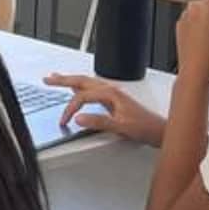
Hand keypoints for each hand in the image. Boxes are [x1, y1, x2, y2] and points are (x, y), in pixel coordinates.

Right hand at [44, 73, 167, 144]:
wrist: (160, 131)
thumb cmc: (145, 128)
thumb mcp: (121, 127)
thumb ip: (99, 122)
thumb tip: (78, 119)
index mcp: (110, 94)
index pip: (82, 97)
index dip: (70, 109)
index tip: (64, 121)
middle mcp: (111, 90)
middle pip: (82, 81)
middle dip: (63, 79)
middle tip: (48, 79)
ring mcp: (113, 94)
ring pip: (87, 82)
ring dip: (71, 80)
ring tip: (58, 78)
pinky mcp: (114, 100)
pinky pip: (92, 88)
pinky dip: (81, 86)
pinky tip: (78, 88)